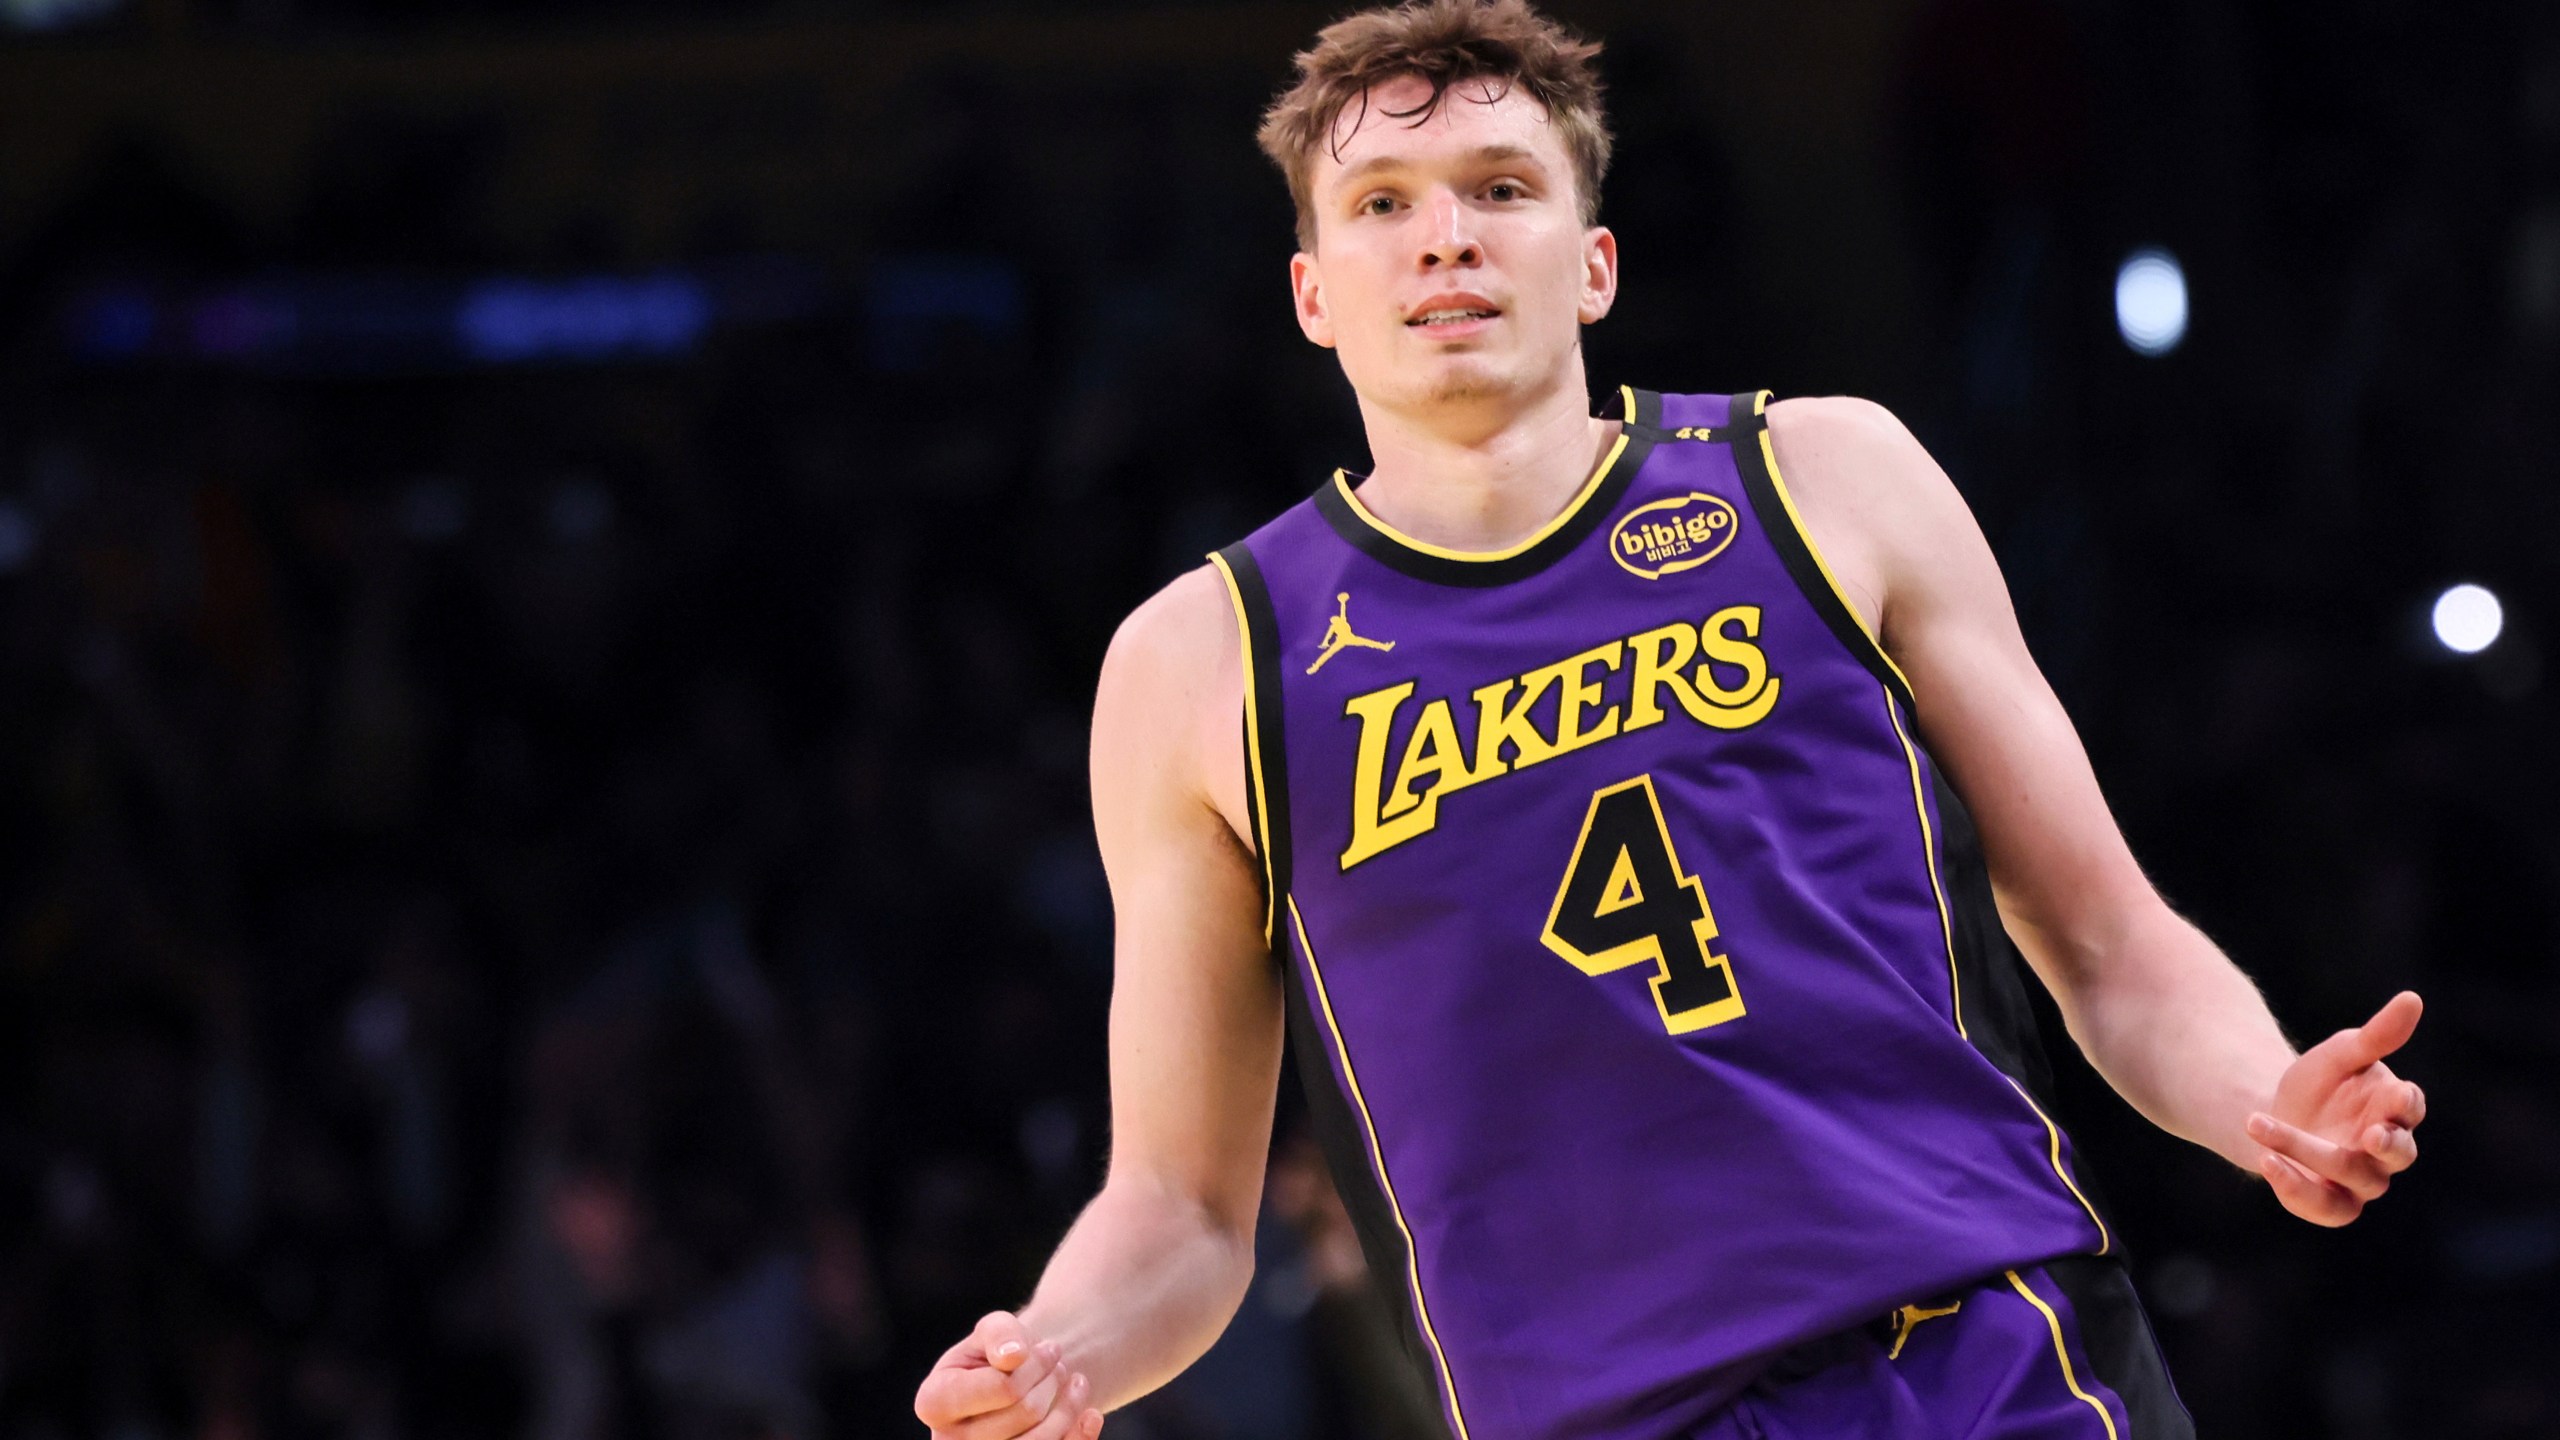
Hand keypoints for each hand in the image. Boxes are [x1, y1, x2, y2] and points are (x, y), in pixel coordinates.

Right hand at [914, 1311, 1104, 1439]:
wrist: (1014, 1385)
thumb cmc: (999, 1354)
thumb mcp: (995, 1331)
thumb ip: (1000, 1334)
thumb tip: (1013, 1356)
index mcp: (934, 1402)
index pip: (1004, 1388)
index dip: (1035, 1365)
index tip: (1049, 1348)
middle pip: (1026, 1412)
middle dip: (1051, 1381)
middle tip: (1058, 1364)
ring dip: (1069, 1407)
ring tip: (1075, 1384)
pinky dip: (1080, 1437)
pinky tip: (1091, 1414)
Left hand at [2248, 991, 2426, 1226]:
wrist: (2278, 1113)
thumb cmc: (2322, 1082)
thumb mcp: (2341, 1053)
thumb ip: (2376, 1035)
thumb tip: (2413, 998)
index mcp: (2395, 1110)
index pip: (2412, 1108)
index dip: (2406, 1103)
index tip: (2395, 1091)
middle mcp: (2386, 1151)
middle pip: (2397, 1153)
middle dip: (2386, 1145)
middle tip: (2369, 1133)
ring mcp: (2361, 1181)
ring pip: (2353, 1177)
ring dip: (2309, 1154)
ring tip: (2261, 1125)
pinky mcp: (2331, 1202)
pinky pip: (2326, 1209)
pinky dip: (2297, 1189)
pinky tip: (2266, 1161)